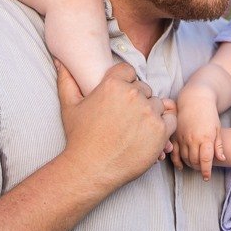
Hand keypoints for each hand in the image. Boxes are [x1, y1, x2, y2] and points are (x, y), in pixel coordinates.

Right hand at [56, 61, 174, 196]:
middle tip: (125, 118)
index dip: (125, 83)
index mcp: (113, 84)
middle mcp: (133, 94)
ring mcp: (148, 112)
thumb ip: (67, 80)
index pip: (129, 71)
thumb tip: (60, 60)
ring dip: (150, 112)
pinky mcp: (160, 130)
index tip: (119, 99)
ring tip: (135, 129)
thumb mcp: (69, 106)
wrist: (90, 169)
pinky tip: (149, 133)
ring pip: (157, 103)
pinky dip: (163, 125)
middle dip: (137, 100)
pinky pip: (170, 119)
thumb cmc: (79, 138)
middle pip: (144, 88)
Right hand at [173, 97, 224, 181]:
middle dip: (198, 168)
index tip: (207, 177)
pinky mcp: (175, 135)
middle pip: (194, 161)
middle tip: (202, 171)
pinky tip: (181, 165)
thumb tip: (222, 159)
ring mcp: (182, 137)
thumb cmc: (209, 114)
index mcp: (205, 138)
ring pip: (184, 158)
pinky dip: (177, 161)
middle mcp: (193, 139)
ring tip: (194, 166)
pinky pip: (174, 152)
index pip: (205, 160)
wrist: (194, 100)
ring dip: (189, 165)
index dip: (206, 171)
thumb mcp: (217, 128)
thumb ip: (218, 145)